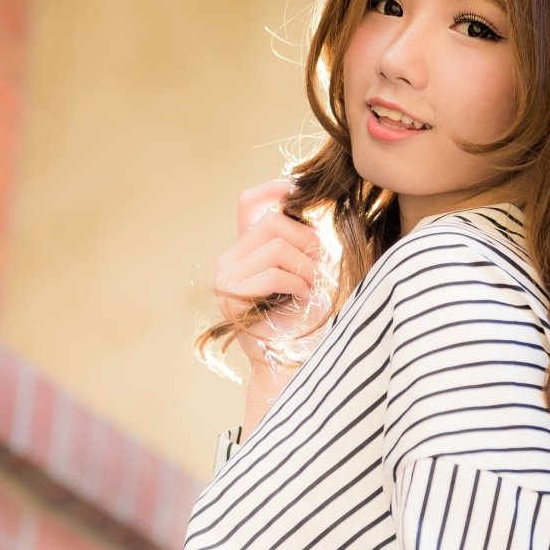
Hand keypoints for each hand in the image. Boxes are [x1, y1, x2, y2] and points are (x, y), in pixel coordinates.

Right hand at [214, 178, 328, 366]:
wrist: (297, 360)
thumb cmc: (309, 315)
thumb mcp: (312, 266)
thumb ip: (305, 237)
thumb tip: (311, 197)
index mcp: (246, 249)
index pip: (249, 202)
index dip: (273, 189)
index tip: (300, 190)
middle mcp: (230, 260)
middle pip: (272, 221)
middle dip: (308, 240)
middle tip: (323, 267)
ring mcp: (226, 278)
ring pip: (276, 246)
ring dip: (306, 266)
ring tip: (313, 288)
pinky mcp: (230, 296)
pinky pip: (272, 273)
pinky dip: (297, 283)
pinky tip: (303, 298)